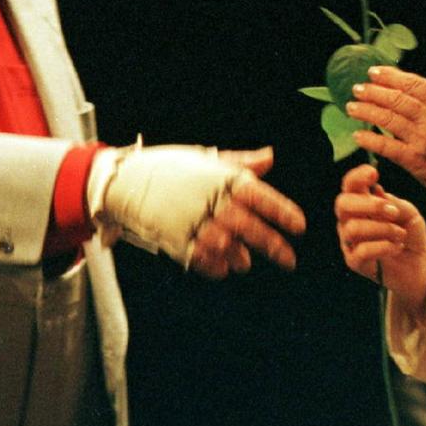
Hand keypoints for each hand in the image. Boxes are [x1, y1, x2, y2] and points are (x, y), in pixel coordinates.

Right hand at [91, 144, 305, 277]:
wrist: (125, 182)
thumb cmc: (168, 167)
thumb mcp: (206, 158)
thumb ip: (241, 162)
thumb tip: (270, 158)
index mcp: (223, 178)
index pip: (263, 197)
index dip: (284, 213)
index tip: (300, 227)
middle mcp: (213, 202)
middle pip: (252, 228)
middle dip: (274, 246)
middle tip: (290, 260)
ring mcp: (195, 223)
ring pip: (230, 248)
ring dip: (241, 257)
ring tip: (246, 262)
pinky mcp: (178, 242)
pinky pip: (204, 261)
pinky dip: (216, 267)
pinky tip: (223, 267)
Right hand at [335, 164, 425, 312]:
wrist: (418, 267)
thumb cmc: (410, 235)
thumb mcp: (410, 214)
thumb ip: (394, 202)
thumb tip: (376, 191)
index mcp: (361, 203)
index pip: (350, 185)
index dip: (357, 176)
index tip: (373, 173)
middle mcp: (350, 220)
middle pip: (342, 204)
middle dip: (368, 205)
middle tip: (393, 212)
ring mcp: (349, 241)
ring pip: (353, 228)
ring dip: (382, 229)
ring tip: (400, 234)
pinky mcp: (354, 262)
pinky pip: (362, 251)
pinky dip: (383, 246)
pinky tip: (396, 247)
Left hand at [346, 66, 425, 215]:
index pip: (414, 83)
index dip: (391, 76)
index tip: (374, 72)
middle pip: (397, 99)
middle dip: (373, 91)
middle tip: (357, 88)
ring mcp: (424, 139)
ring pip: (388, 119)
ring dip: (367, 111)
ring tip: (352, 107)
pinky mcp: (416, 161)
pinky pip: (387, 147)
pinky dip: (370, 139)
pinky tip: (358, 135)